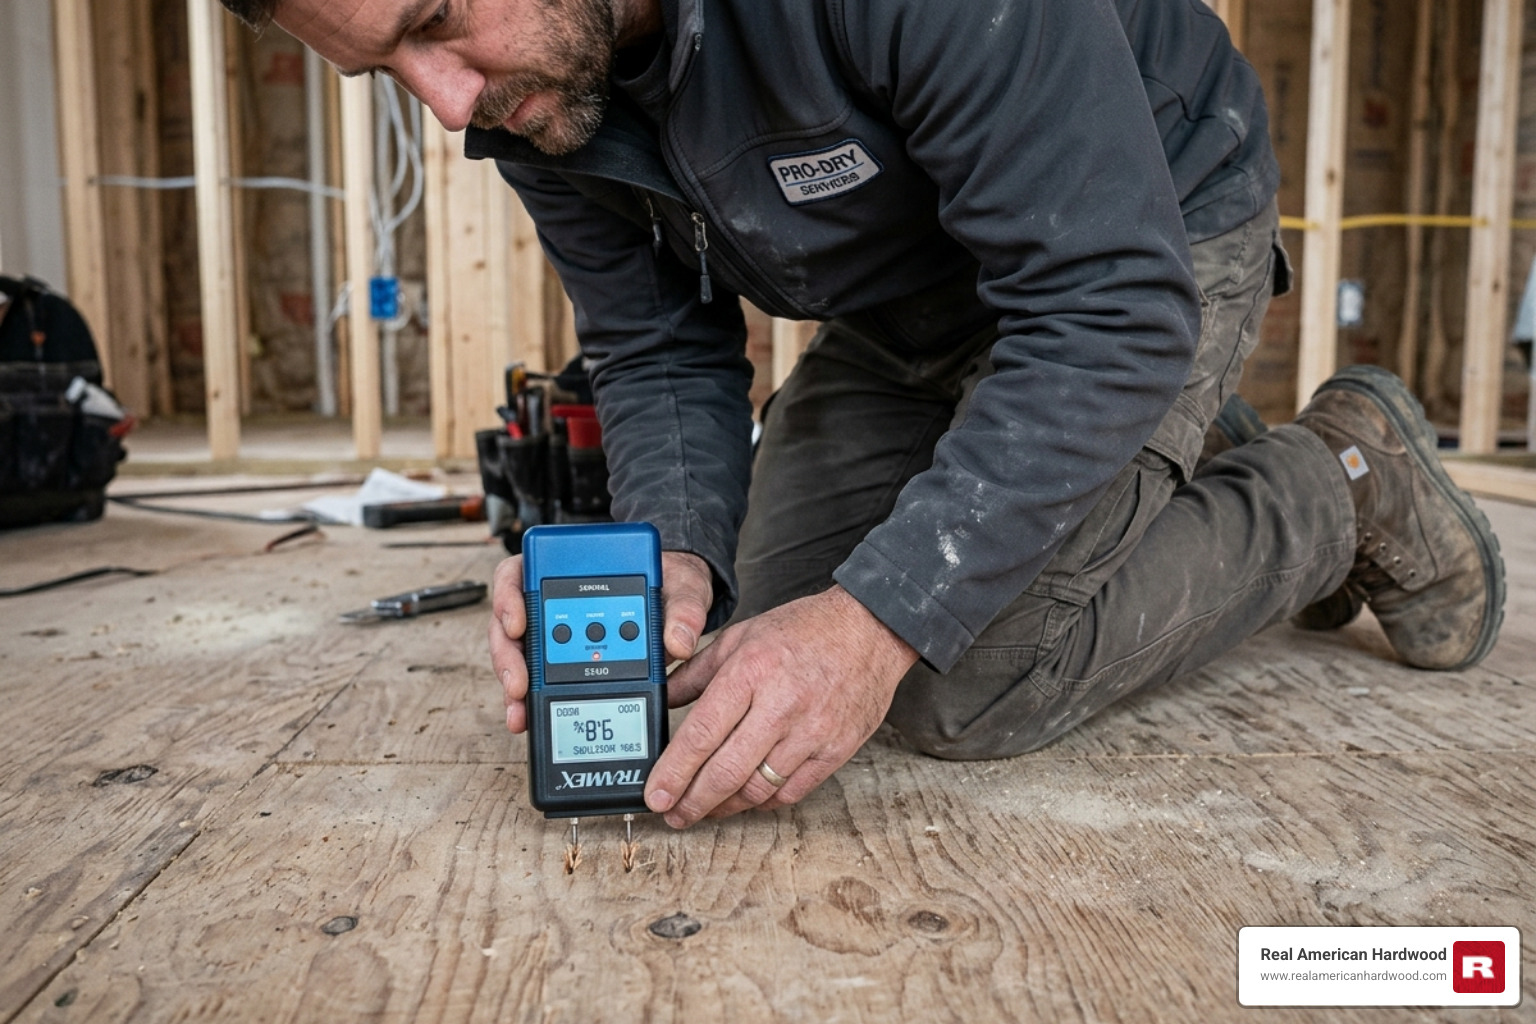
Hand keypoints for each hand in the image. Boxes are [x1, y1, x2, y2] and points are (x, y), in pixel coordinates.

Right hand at [487, 548, 713, 733]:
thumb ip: (685, 609)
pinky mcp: (564, 661)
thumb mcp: (685, 588)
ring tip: (520, 711)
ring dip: (515, 684)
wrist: (679, 606)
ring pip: (518, 655)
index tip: (519, 624)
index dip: (509, 597)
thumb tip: (679, 642)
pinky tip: (530, 717)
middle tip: (519, 684)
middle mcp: (553, 600)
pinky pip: (537, 678)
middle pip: (509, 622)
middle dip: (508, 656)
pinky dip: (530, 698)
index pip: (520, 572)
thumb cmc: (673, 587)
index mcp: (571, 569)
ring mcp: (555, 632)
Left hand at [644, 585, 919, 827]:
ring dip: (726, 806)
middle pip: (727, 771)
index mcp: (751, 671)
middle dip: (693, 802)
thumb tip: (663, 698)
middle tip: (673, 815)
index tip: (656, 795)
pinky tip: (748, 798)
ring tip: (706, 808)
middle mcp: (781, 704)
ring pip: (758, 788)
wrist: (870, 630)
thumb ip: (698, 671)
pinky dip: (765, 801)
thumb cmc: (806, 631)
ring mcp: (812, 731)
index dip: (674, 772)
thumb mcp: (742, 636)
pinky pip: (792, 790)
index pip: (701, 734)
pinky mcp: (836, 749)